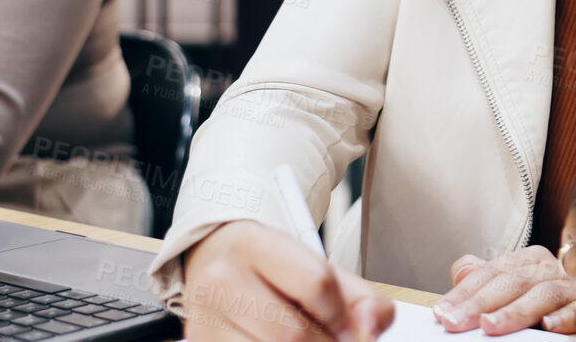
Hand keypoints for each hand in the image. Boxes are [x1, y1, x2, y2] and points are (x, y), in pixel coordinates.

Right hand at [179, 220, 394, 340]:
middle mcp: (221, 280)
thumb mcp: (318, 266)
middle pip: (292, 333)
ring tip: (311, 339)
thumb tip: (371, 329)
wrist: (215, 259)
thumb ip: (360, 297)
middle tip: (336, 340)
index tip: (353, 328)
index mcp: (254, 244)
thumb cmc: (274, 267)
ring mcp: (204, 318)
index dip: (343, 315)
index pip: (316, 283)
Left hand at [432, 245, 575, 334]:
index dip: (465, 293)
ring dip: (516, 311)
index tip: (443, 313)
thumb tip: (461, 269)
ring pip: (544, 294)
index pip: (491, 273)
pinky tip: (551, 326)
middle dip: (481, 304)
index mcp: (529, 260)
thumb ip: (488, 276)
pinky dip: (568, 317)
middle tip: (457, 322)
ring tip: (492, 326)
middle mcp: (552, 268)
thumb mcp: (518, 279)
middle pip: (513, 282)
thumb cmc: (553, 289)